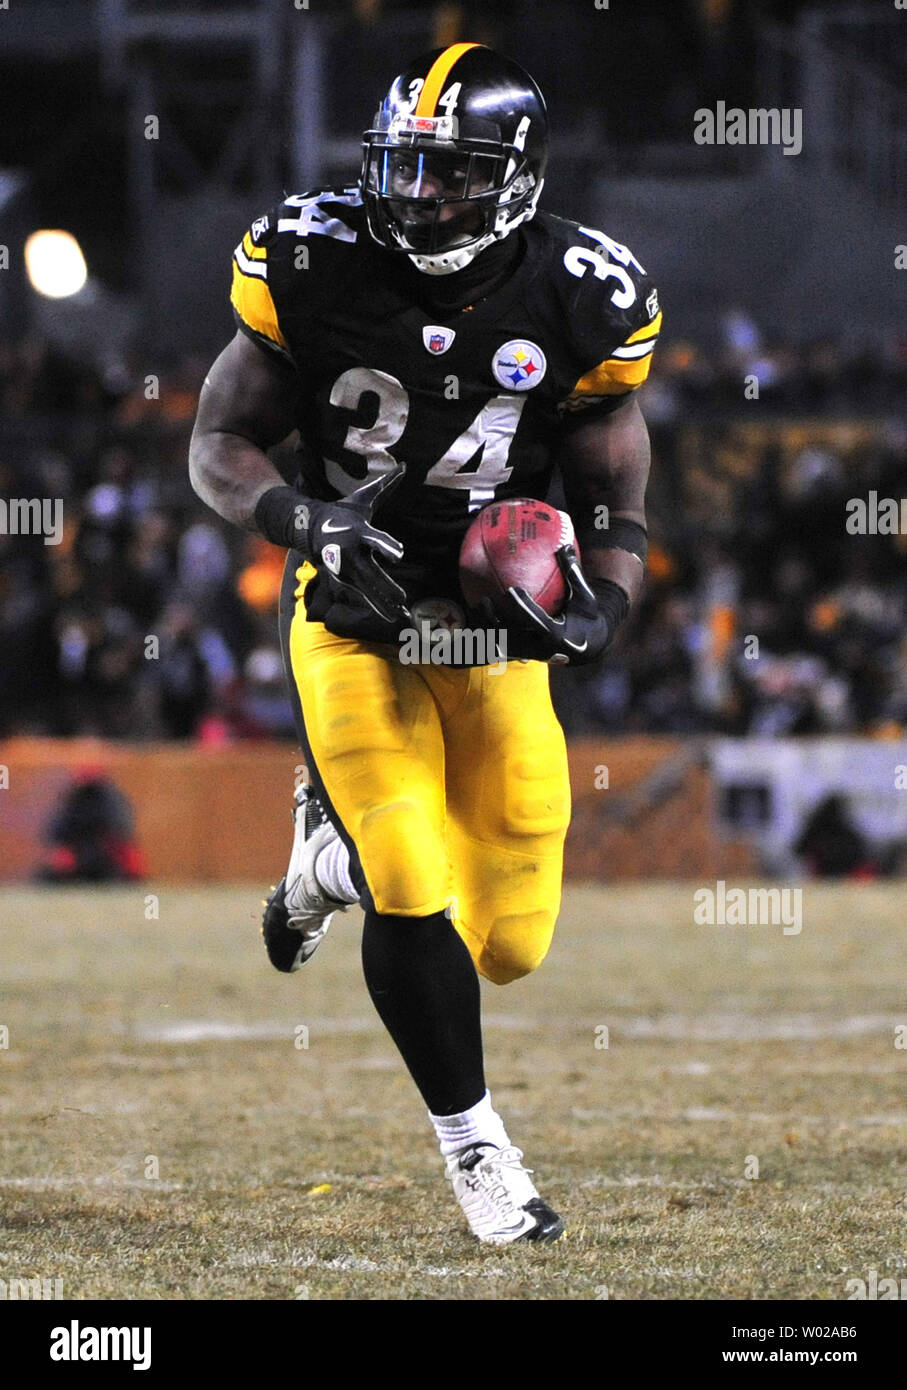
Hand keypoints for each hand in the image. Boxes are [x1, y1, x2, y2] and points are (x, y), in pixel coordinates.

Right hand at [300, 466, 409, 625]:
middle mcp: (352, 554)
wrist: (307, 528)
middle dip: (386, 587)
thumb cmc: (342, 511)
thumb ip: (386, 485)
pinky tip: (394, 618)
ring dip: (384, 603)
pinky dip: (379, 607)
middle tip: (403, 598)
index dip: (387, 546)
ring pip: (368, 590)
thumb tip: (406, 466)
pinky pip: (365, 596)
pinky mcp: (345, 580)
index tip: (400, 555)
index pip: (375, 539)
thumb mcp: (363, 498)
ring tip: (402, 616)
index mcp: (359, 531)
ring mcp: (346, 570)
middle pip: (372, 573)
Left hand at [486, 545, 617, 665]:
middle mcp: (540, 647)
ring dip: (485, 628)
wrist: (588, 646)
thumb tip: (564, 545)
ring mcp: (529, 654)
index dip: (522, 607)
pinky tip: (475, 616)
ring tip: (475, 607)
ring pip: (500, 645)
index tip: (511, 590)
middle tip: (484, 601)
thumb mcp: (585, 597)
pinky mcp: (522, 655)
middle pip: (510, 638)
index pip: (536, 621)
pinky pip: (498, 647)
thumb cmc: (586, 617)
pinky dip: (485, 634)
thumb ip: (573, 574)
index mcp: (557, 635)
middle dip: (494, 622)